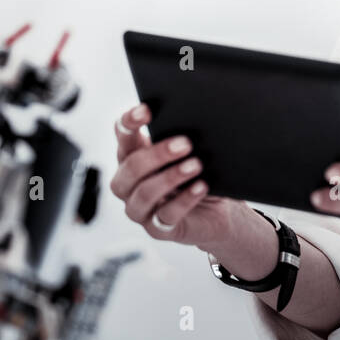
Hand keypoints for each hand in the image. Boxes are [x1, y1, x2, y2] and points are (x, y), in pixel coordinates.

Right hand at [110, 103, 241, 247]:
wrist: (216, 212)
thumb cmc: (198, 175)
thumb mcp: (189, 154)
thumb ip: (181, 137)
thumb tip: (193, 116)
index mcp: (132, 156)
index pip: (123, 133)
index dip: (130, 122)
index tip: (147, 110)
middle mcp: (128, 183)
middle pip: (131, 166)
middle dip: (157, 154)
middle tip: (186, 143)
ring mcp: (140, 209)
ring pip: (145, 193)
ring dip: (171, 177)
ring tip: (196, 165)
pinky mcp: (157, 229)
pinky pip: (166, 215)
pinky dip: (185, 199)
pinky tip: (202, 186)